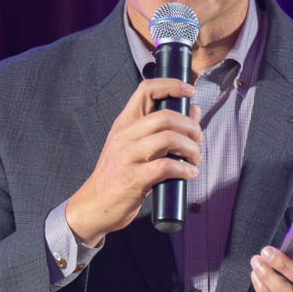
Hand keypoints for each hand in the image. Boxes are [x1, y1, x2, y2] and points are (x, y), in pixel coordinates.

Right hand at [65, 78, 201, 247]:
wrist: (94, 206)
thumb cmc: (117, 176)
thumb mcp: (135, 147)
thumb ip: (163, 129)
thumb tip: (193, 110)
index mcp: (124, 123)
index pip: (146, 89)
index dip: (171, 85)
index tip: (189, 91)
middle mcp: (124, 136)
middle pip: (165, 116)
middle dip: (191, 127)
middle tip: (198, 140)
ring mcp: (127, 157)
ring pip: (168, 139)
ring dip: (191, 148)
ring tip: (194, 159)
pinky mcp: (133, 179)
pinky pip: (166, 167)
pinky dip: (184, 169)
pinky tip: (189, 173)